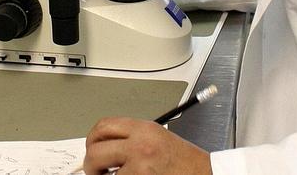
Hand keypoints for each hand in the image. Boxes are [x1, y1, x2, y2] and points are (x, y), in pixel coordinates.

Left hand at [83, 117, 211, 174]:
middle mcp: (140, 145)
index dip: (92, 139)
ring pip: (105, 174)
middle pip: (96, 151)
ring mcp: (140, 167)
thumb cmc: (185, 162)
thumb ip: (131, 138)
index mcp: (144, 129)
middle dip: (91, 164)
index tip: (91, 148)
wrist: (206, 174)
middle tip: (95, 171)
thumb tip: (103, 147)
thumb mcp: (158, 138)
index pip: (104, 126)